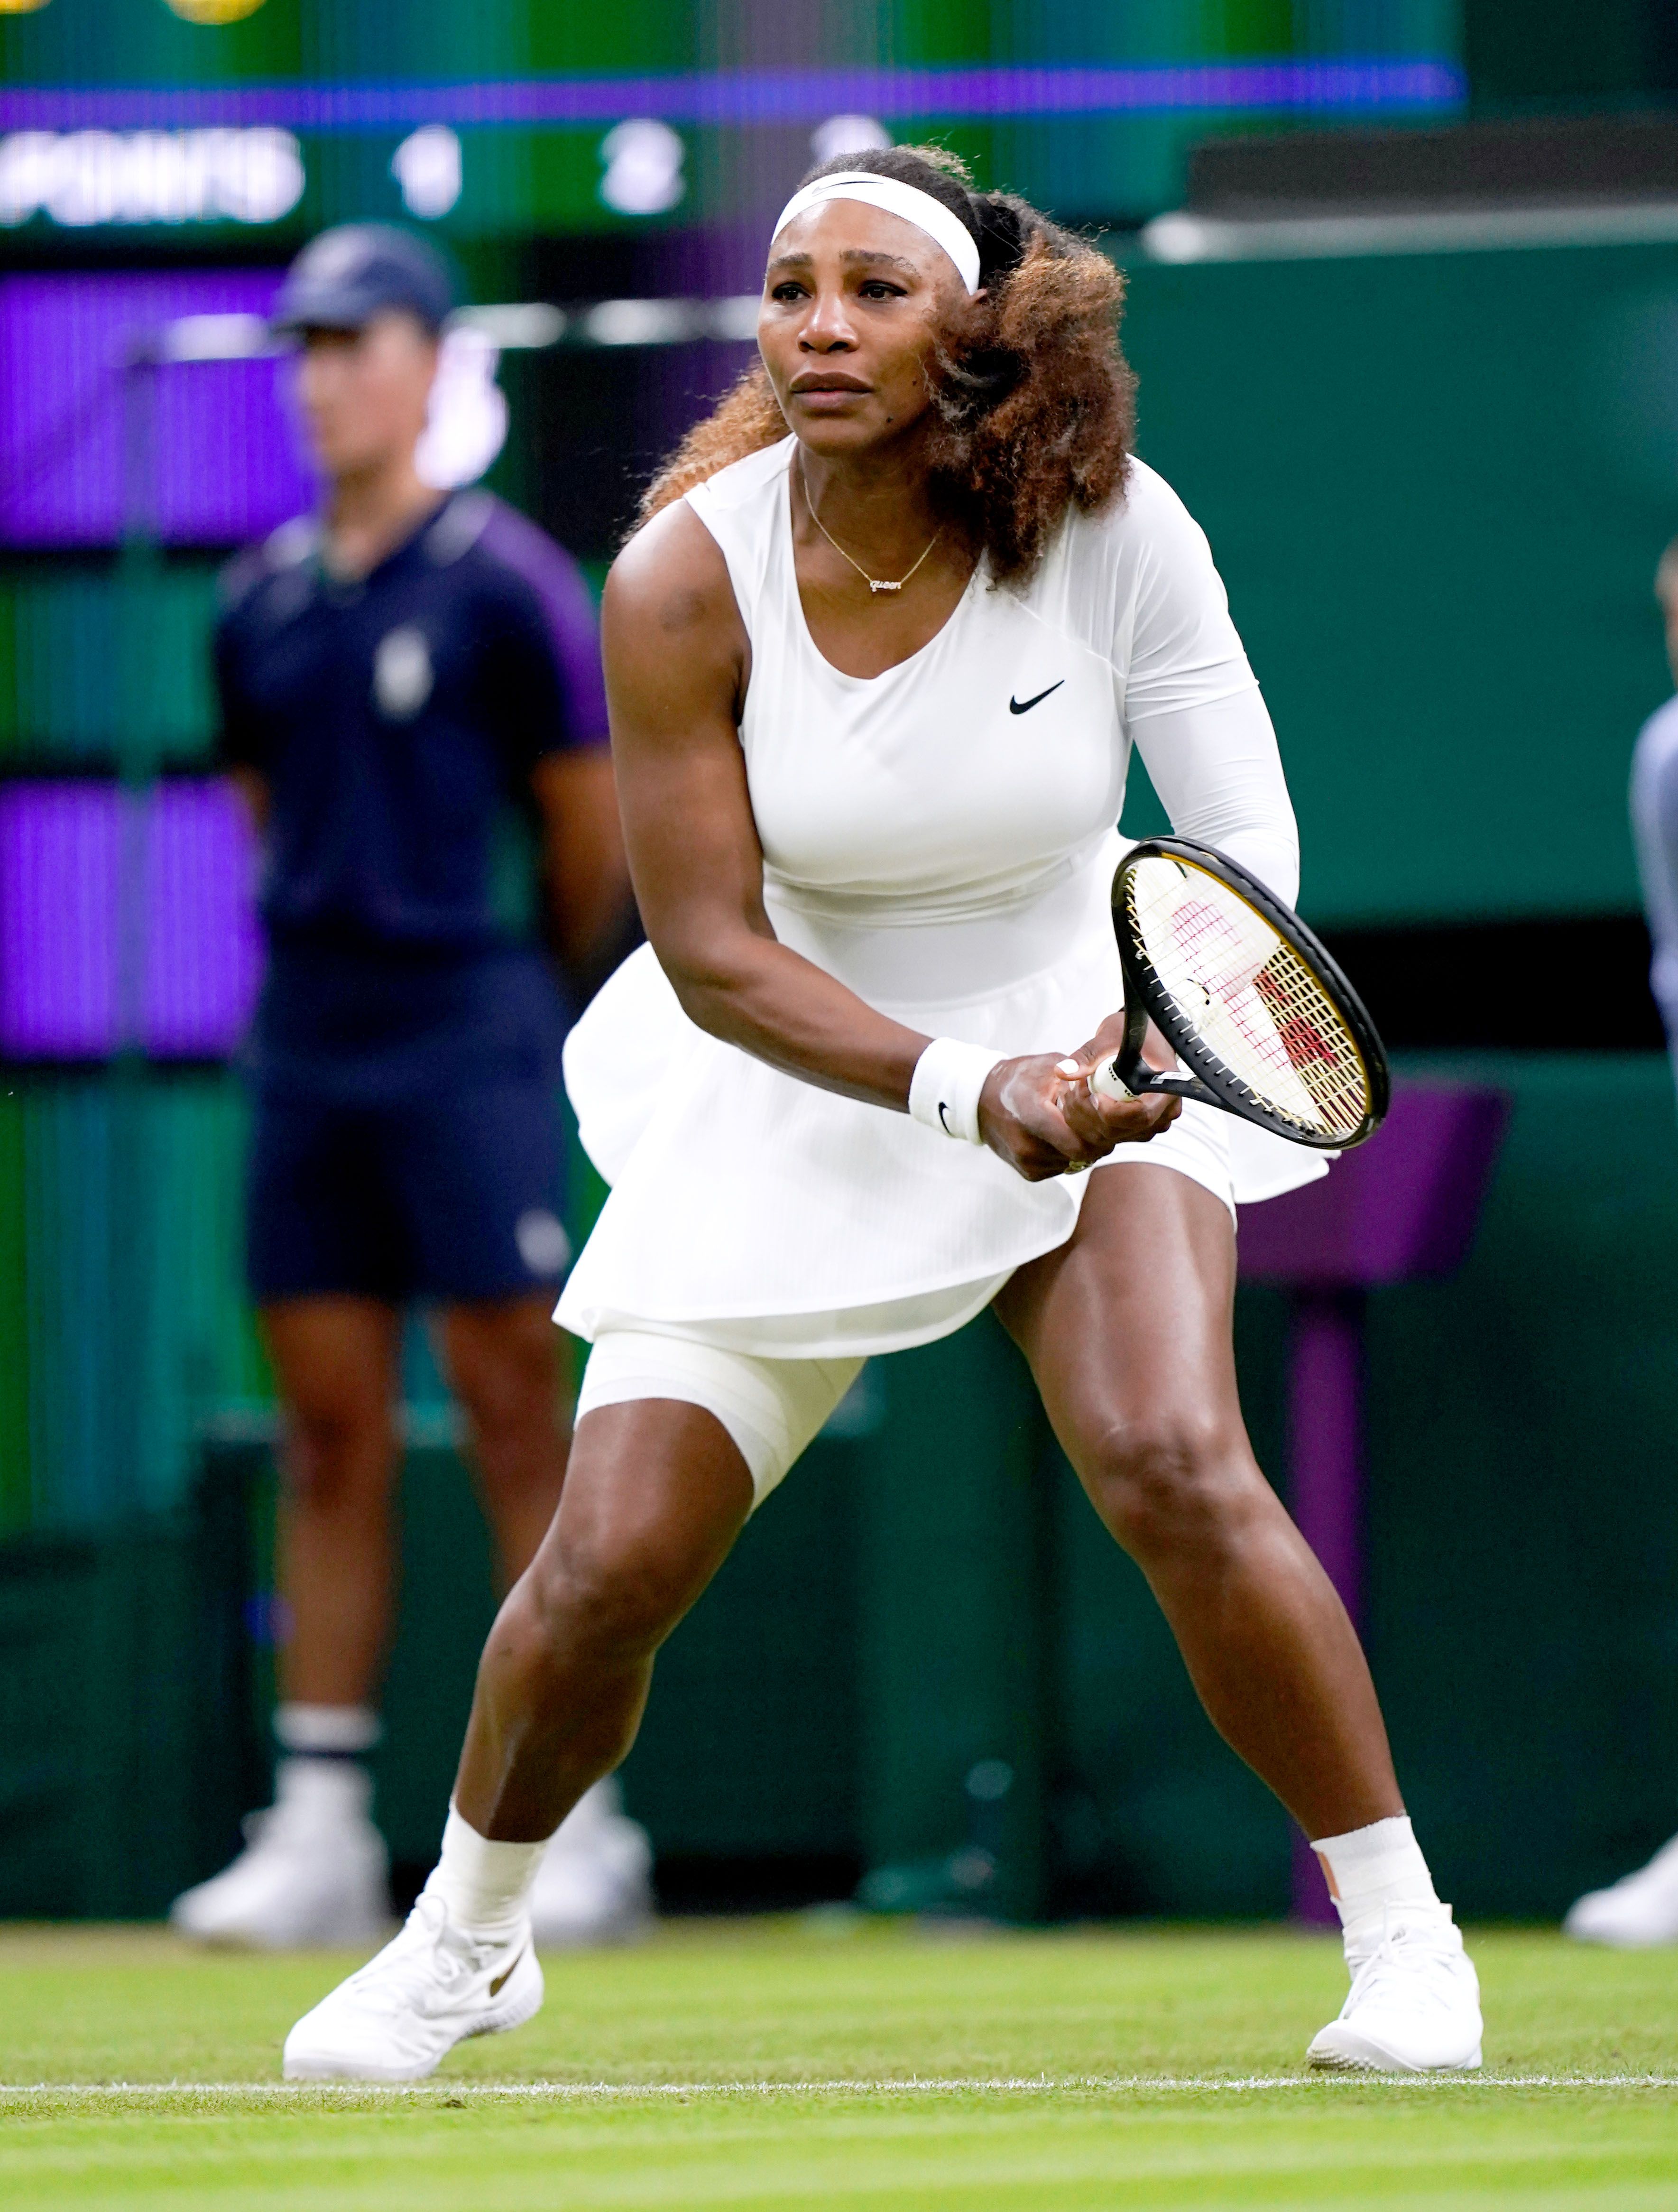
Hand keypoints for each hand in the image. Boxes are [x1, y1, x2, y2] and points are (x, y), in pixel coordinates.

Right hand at [976, 1049, 1180, 1182]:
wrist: (981, 1101)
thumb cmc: (1019, 1080)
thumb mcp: (1047, 1067)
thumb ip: (1078, 1078)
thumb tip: (1110, 1085)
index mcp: (1032, 1114)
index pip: (1076, 1142)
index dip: (1098, 1135)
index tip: (1105, 1122)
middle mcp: (1026, 1143)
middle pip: (1080, 1153)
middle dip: (1094, 1140)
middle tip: (1097, 1123)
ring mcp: (1026, 1161)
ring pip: (1073, 1162)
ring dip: (1080, 1148)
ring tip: (1074, 1127)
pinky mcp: (1027, 1173)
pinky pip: (1061, 1168)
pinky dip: (1066, 1155)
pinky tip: (1058, 1138)